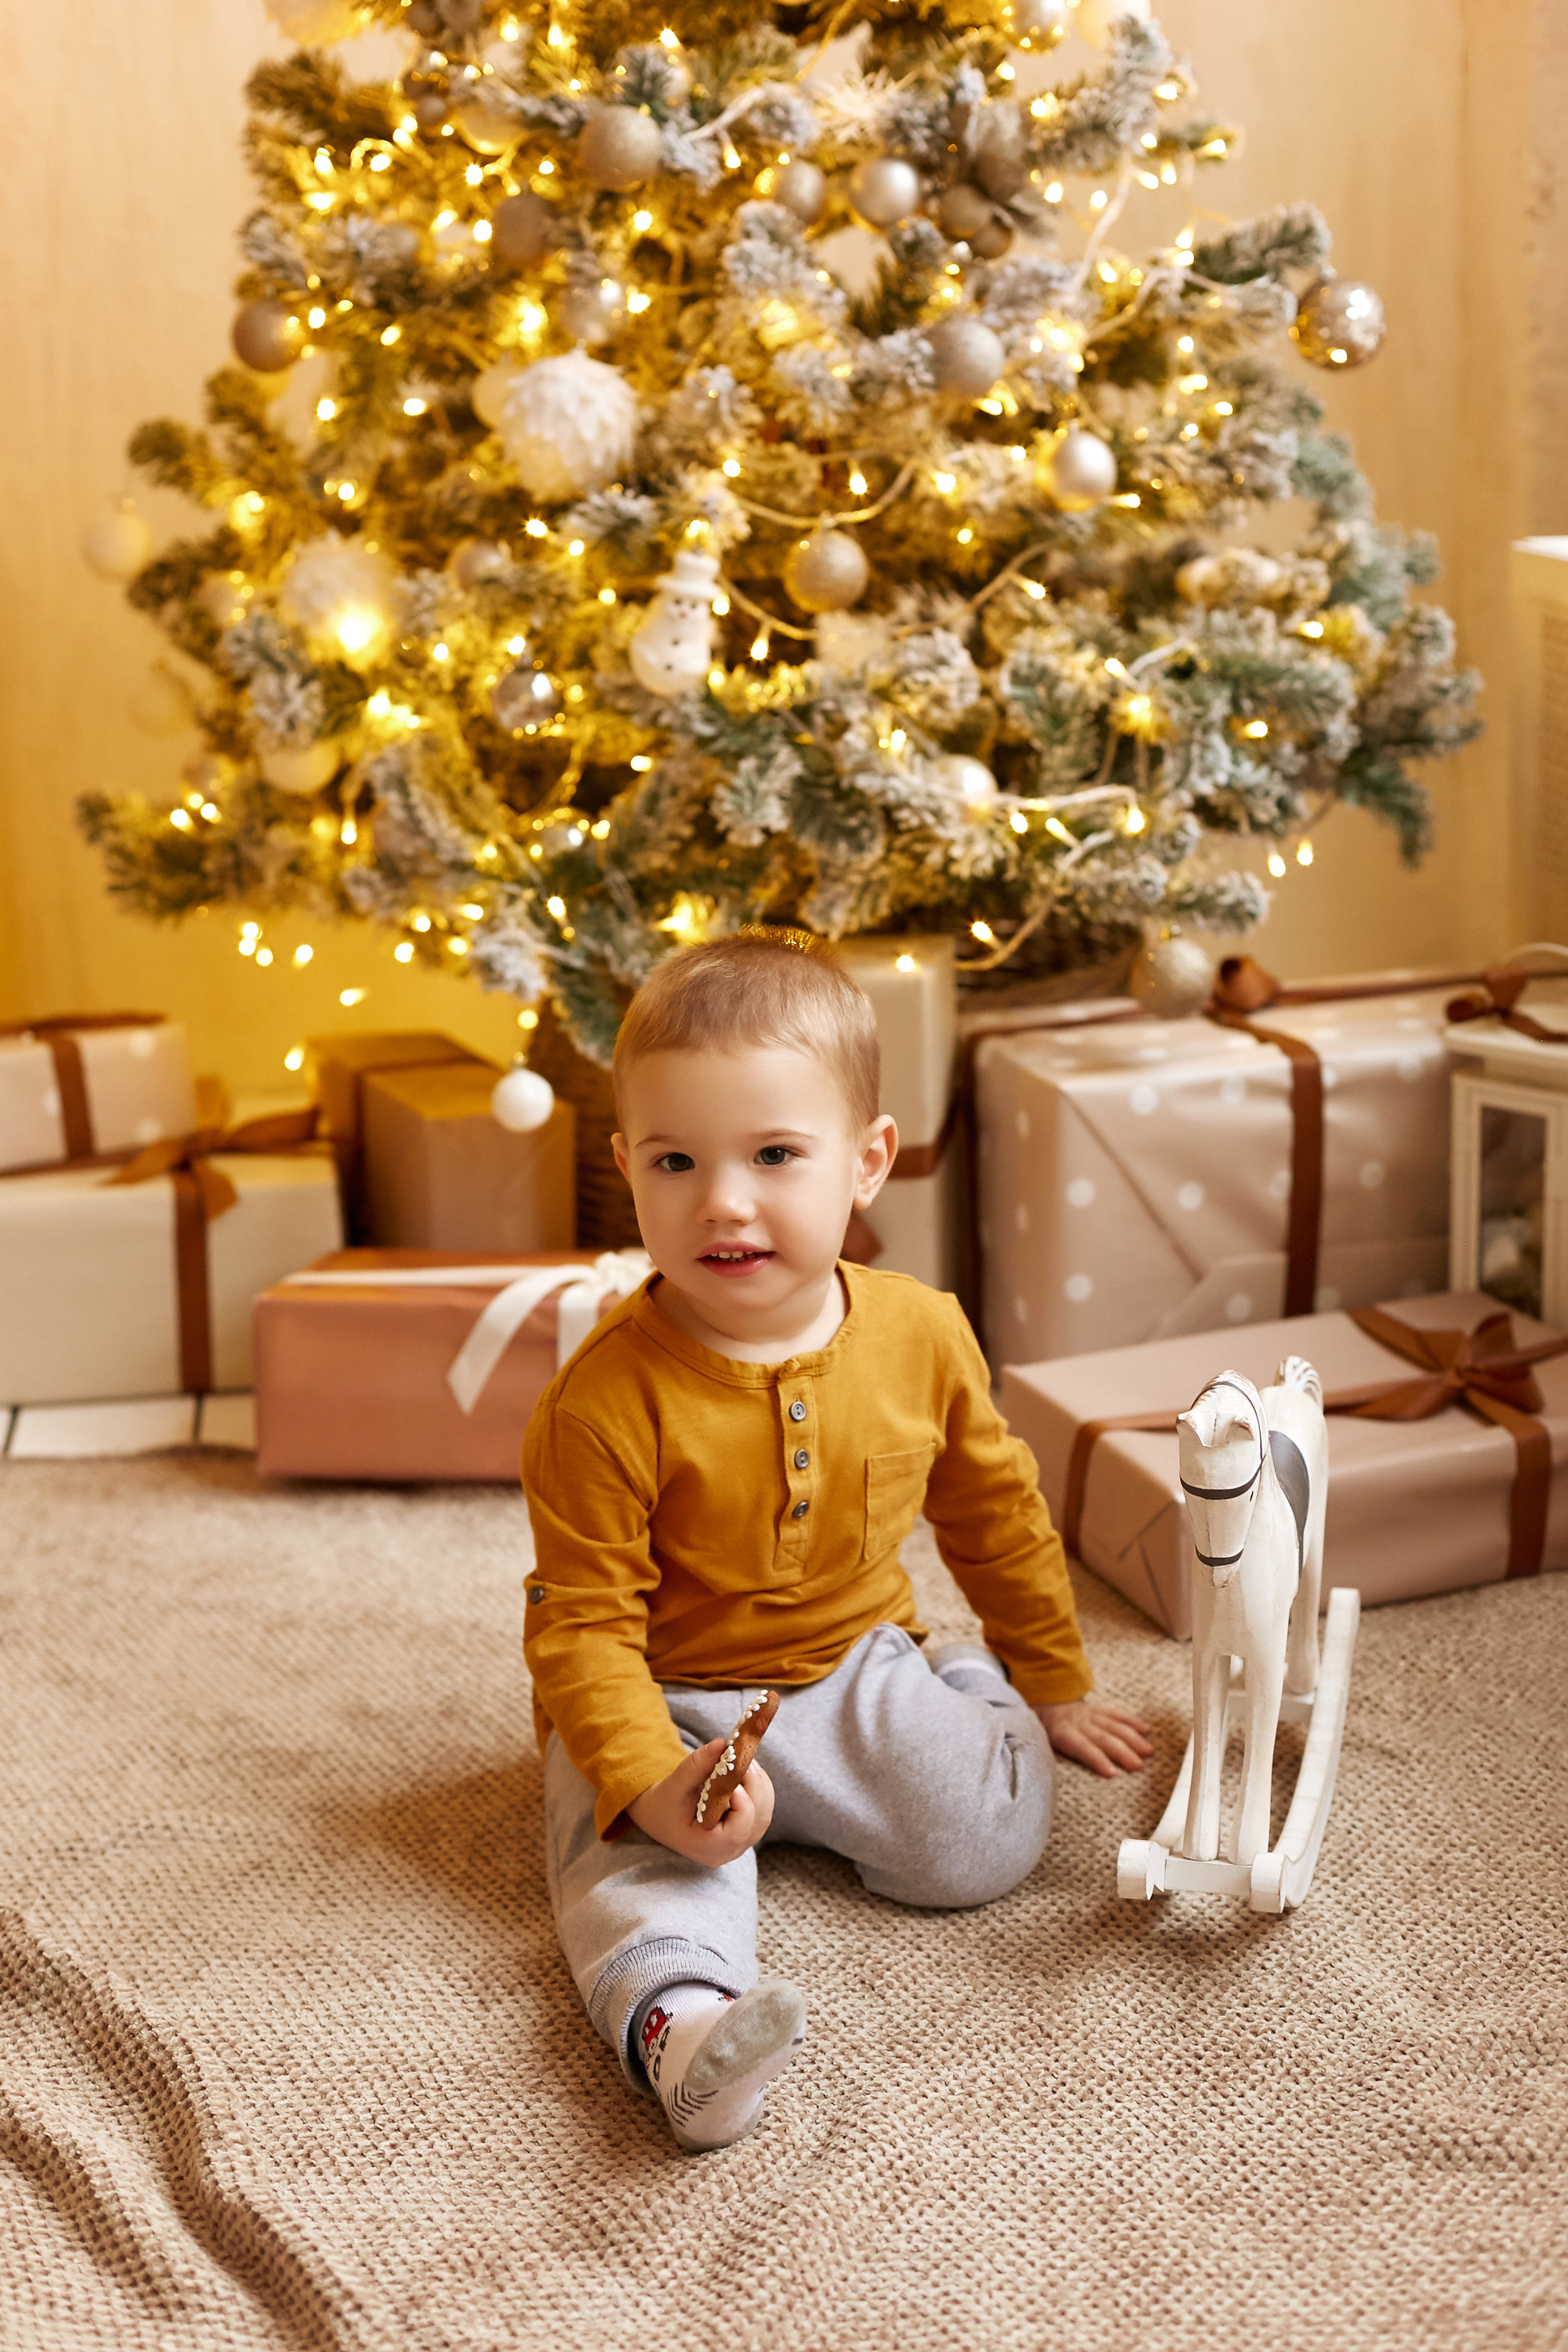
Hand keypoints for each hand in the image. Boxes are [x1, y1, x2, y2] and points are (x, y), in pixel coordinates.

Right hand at [626, 1737, 775, 1864]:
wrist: (659, 1818)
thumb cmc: (663, 1805)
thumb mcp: (674, 1785)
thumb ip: (697, 1765)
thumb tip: (722, 1743)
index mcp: (709, 1848)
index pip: (740, 1827)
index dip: (742, 1798)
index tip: (728, 1772)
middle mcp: (729, 1852)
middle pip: (758, 1818)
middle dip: (755, 1783)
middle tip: (742, 1756)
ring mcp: (739, 1845)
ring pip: (764, 1814)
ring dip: (760, 1784)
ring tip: (743, 1761)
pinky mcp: (744, 1833)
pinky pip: (761, 1811)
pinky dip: (758, 1789)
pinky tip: (744, 1772)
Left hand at [1035, 1697, 1151, 1778]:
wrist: (1043, 1701)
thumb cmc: (1041, 1729)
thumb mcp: (1037, 1740)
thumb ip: (1043, 1755)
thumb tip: (1044, 1777)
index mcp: (1062, 1733)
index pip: (1081, 1746)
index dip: (1096, 1759)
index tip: (1112, 1773)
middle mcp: (1079, 1723)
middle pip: (1103, 1738)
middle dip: (1122, 1752)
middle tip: (1138, 1766)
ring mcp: (1090, 1715)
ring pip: (1114, 1726)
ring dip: (1132, 1739)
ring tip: (1148, 1752)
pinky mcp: (1098, 1710)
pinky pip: (1117, 1714)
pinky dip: (1132, 1722)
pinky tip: (1146, 1730)